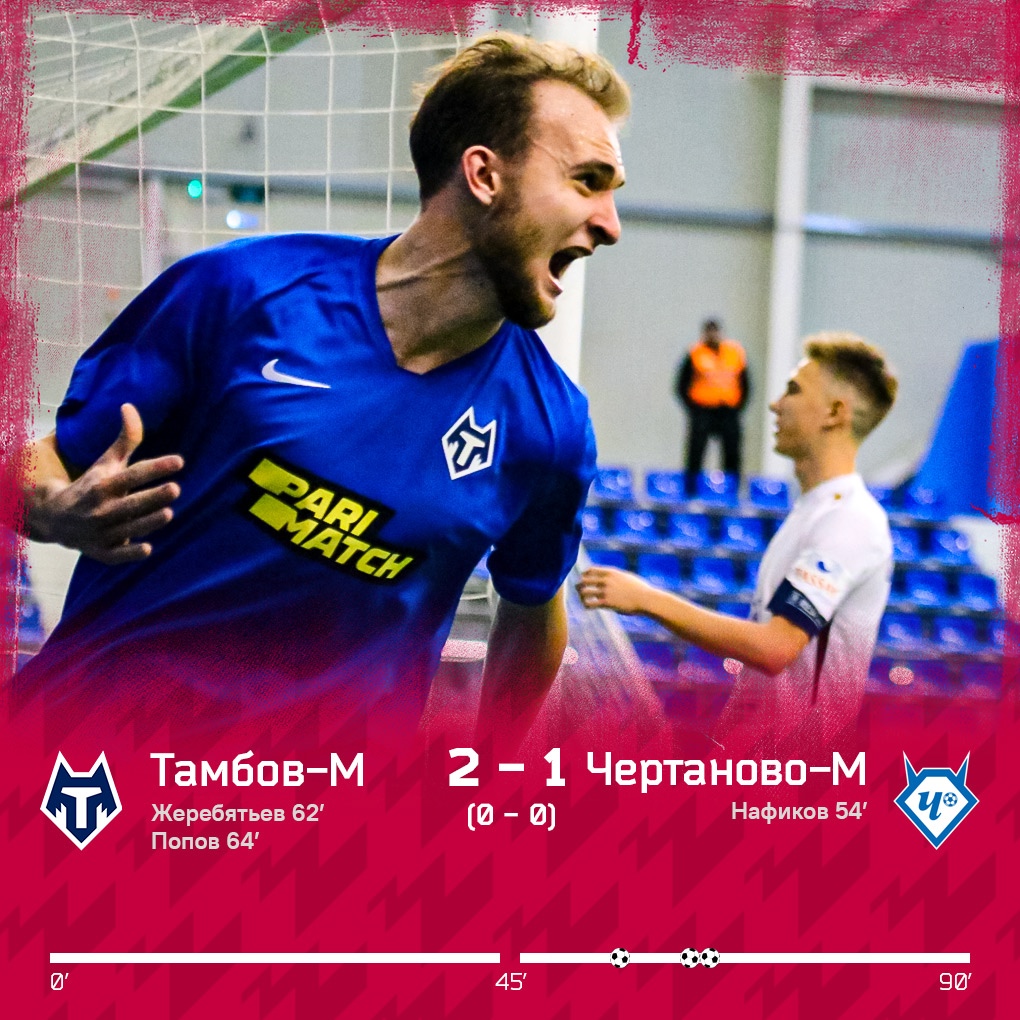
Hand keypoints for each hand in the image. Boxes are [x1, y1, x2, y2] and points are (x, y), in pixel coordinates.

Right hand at [29, 403, 183, 563]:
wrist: (55, 518)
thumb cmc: (91, 486)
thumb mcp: (106, 463)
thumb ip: (125, 439)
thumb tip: (129, 405)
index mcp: (103, 484)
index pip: (133, 475)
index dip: (155, 467)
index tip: (179, 461)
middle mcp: (101, 508)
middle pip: (131, 502)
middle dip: (152, 496)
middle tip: (175, 489)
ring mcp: (101, 531)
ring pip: (127, 528)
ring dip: (147, 522)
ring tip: (169, 513)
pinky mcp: (101, 551)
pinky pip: (115, 555)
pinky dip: (129, 553)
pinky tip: (148, 549)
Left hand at [576, 566, 654, 614]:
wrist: (646, 599)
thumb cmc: (640, 589)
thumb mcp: (627, 578)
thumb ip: (617, 576)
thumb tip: (614, 577)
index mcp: (611, 572)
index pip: (590, 570)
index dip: (584, 575)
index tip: (584, 580)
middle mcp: (606, 580)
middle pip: (584, 580)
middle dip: (580, 586)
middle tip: (580, 591)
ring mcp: (606, 591)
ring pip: (584, 592)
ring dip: (581, 596)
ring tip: (583, 600)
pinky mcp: (607, 603)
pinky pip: (590, 604)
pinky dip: (586, 605)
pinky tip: (588, 607)